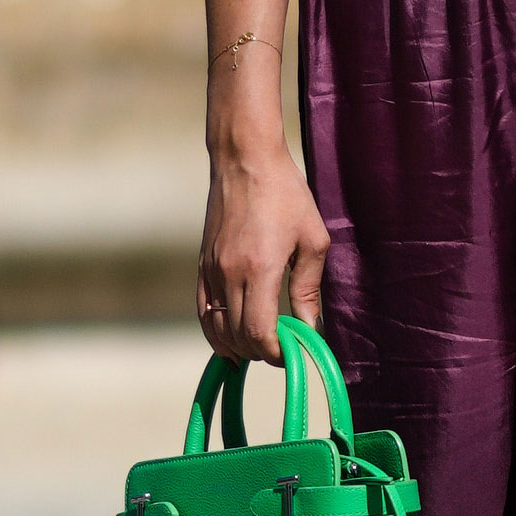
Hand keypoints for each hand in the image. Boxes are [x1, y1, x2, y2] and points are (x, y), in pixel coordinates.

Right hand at [197, 162, 328, 359]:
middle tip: (283, 350)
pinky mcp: (202, 265)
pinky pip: (203, 310)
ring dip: (237, 346)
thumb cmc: (286, 194)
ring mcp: (211, 270)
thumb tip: (311, 328)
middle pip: (237, 335)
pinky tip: (230, 342)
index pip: (258, 331)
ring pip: (216, 327)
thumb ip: (308, 288)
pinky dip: (215, 332)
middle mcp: (229, 273)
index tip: (292, 355)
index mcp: (259, 268)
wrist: (245, 160)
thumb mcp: (313, 240)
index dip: (275, 353)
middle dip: (260, 352)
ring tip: (260, 349)